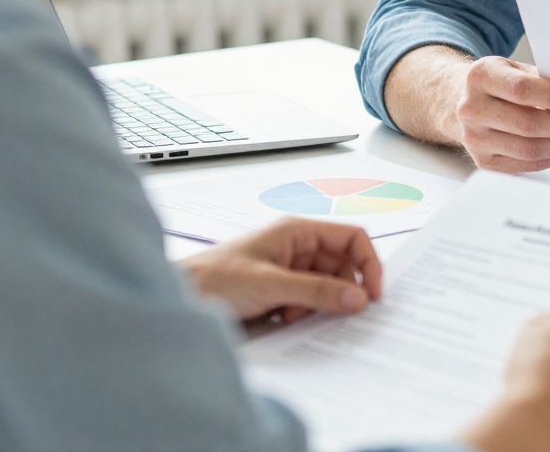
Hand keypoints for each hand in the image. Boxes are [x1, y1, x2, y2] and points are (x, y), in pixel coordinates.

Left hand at [179, 217, 382, 323]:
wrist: (176, 300)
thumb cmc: (212, 280)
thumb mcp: (270, 285)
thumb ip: (316, 291)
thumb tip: (358, 298)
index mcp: (297, 231)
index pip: (351, 239)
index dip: (368, 264)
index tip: (373, 295)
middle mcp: (296, 246)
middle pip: (342, 266)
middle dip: (341, 290)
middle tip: (338, 313)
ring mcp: (287, 269)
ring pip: (326, 287)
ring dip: (317, 305)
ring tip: (292, 314)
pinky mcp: (278, 292)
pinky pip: (308, 302)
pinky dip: (302, 314)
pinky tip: (280, 319)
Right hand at [453, 55, 549, 172]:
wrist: (468, 101)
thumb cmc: (503, 82)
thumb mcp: (518, 68)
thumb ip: (546, 79)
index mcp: (481, 76)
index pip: (522, 90)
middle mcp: (472, 109)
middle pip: (527, 124)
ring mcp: (474, 138)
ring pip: (528, 149)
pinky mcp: (484, 161)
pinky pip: (526, 165)